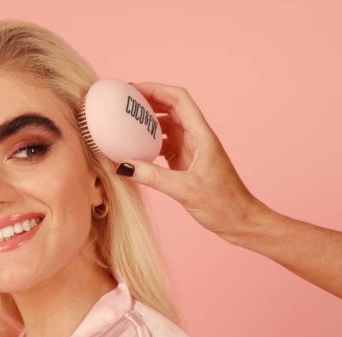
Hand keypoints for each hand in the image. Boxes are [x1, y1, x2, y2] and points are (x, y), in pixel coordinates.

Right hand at [118, 82, 260, 240]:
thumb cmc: (223, 204)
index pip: (178, 100)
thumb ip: (153, 177)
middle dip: (147, 102)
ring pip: (166, 127)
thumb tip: (124, 166)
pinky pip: (165, 146)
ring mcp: (191, 150)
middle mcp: (197, 138)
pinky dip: (149, 145)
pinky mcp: (187, 164)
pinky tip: (135, 150)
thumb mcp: (185, 190)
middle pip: (170, 108)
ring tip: (124, 124)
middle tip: (122, 103)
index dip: (155, 89)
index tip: (132, 89)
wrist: (240, 220)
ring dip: (146, 124)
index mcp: (201, 135)